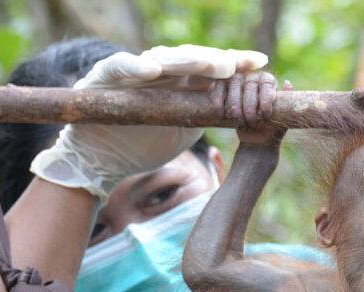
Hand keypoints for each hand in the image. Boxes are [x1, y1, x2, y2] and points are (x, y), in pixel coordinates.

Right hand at [30, 45, 266, 201]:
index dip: (235, 62)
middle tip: (235, 65)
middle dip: (215, 61)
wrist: (103, 161)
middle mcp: (159, 70)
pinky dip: (134, 67)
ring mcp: (132, 72)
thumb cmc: (145, 142)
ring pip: (162, 58)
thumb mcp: (185, 129)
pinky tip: (152, 69)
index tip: (260, 62)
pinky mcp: (103, 78)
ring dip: (186, 61)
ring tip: (210, 65)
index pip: (210, 66)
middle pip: (190, 59)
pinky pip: (119, 67)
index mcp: (179, 81)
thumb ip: (209, 113)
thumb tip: (248, 108)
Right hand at [211, 72, 291, 145]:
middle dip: (250, 104)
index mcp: (269, 82)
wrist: (257, 140)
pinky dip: (219, 101)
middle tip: (252, 122)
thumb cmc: (272, 128)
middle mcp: (254, 77)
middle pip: (250, 82)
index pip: (267, 82)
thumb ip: (289, 104)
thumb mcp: (283, 118)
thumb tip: (287, 83)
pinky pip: (218, 87)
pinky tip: (222, 114)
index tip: (266, 115)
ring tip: (240, 121)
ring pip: (234, 84)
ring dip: (235, 105)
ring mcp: (237, 80)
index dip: (265, 98)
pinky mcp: (223, 86)